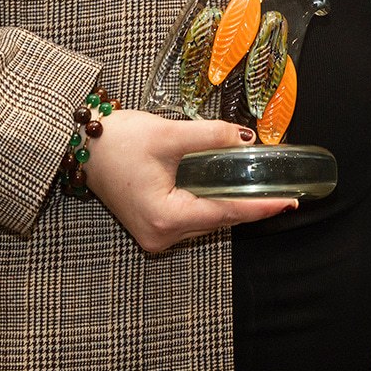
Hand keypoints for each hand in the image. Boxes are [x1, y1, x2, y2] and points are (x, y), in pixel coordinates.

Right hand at [82, 110, 294, 252]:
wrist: (80, 146)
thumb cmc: (116, 141)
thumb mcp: (168, 134)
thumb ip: (211, 137)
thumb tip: (248, 139)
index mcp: (165, 218)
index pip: (225, 213)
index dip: (260, 206)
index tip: (289, 202)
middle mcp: (161, 235)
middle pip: (218, 220)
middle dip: (249, 203)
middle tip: (283, 190)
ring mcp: (155, 235)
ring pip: (206, 220)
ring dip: (230, 202)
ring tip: (262, 186)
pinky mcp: (152, 226)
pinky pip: (192, 216)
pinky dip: (210, 202)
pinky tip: (228, 187)